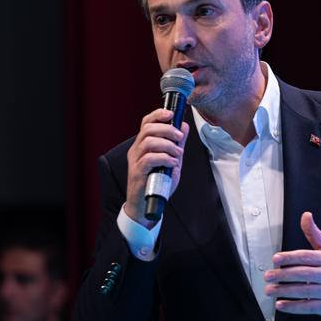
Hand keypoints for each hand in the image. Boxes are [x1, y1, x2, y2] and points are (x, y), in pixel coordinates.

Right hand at [124, 108, 189, 226]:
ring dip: (167, 145)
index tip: (171, 114)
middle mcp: (136, 150)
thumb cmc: (157, 183)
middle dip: (167, 129)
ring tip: (178, 154)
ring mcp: (135, 161)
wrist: (146, 206)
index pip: (146, 123)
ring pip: (148, 142)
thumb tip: (184, 126)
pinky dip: (164, 158)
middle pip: (147, 129)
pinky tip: (172, 163)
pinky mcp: (137, 173)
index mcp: (142, 145)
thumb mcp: (171, 161)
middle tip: (180, 137)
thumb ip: (176, 144)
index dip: (158, 114)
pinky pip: (150, 159)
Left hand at [264, 212, 320, 316]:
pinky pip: (308, 306)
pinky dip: (293, 306)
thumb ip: (315, 234)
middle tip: (268, 276)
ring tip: (269, 290)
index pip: (305, 256)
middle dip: (282, 275)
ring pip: (303, 291)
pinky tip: (280, 304)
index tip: (275, 259)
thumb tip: (305, 216)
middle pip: (302, 274)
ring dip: (283, 291)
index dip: (289, 257)